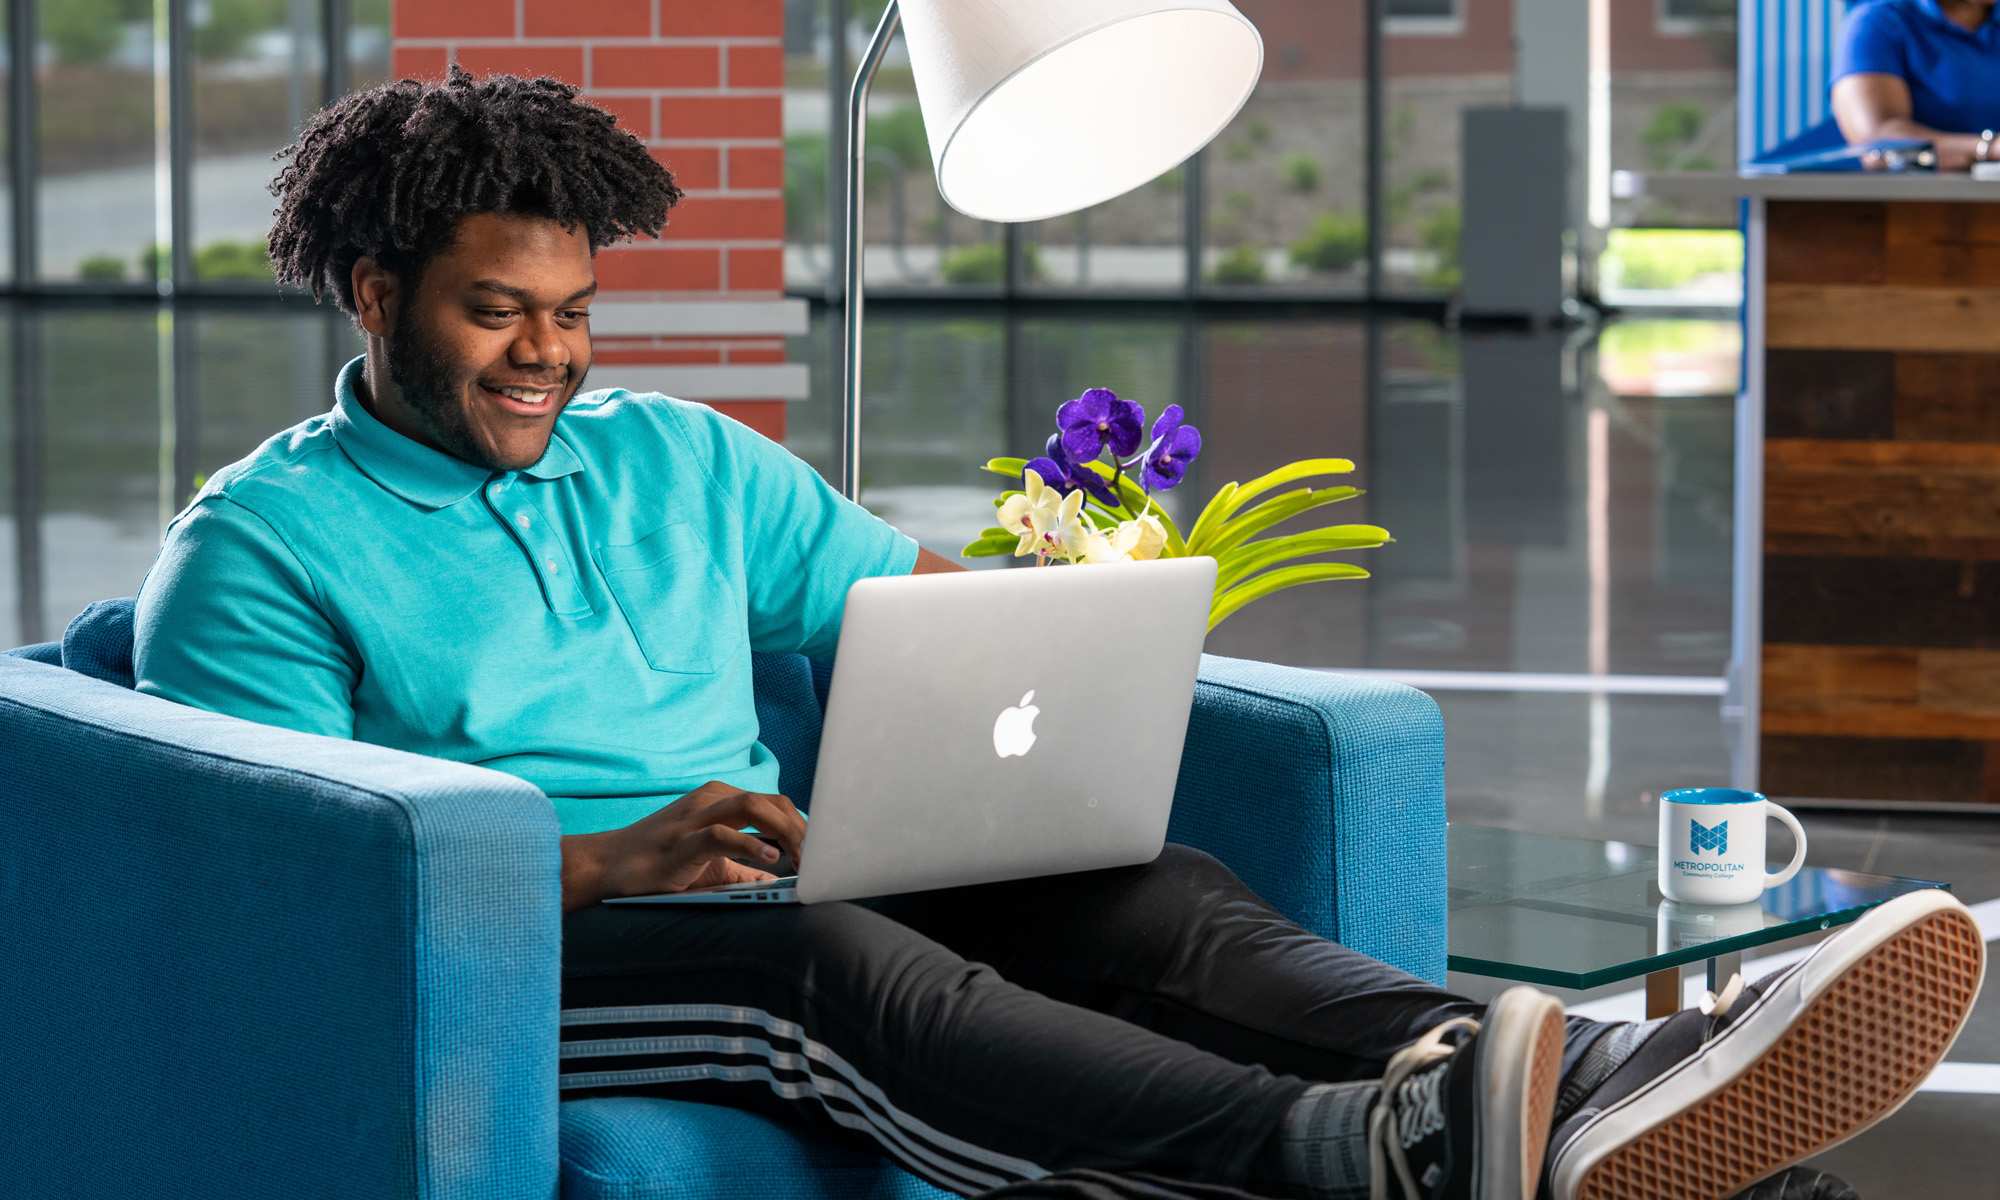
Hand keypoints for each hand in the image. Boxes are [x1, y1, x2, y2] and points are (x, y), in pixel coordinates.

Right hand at [560, 781, 806, 911]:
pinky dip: (751, 845)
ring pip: (752, 807)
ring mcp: (694, 817)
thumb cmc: (660, 864)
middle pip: (772, 802)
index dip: (804, 825)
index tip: (824, 853)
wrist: (607, 866)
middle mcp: (710, 799)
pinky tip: (772, 859)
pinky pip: (722, 834)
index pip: (775, 803)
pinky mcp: (681, 841)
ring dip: (786, 832)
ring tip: (804, 859)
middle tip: (821, 860)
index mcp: (720, 799)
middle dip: (803, 829)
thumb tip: (781, 881)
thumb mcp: (711, 863)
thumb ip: (745, 867)